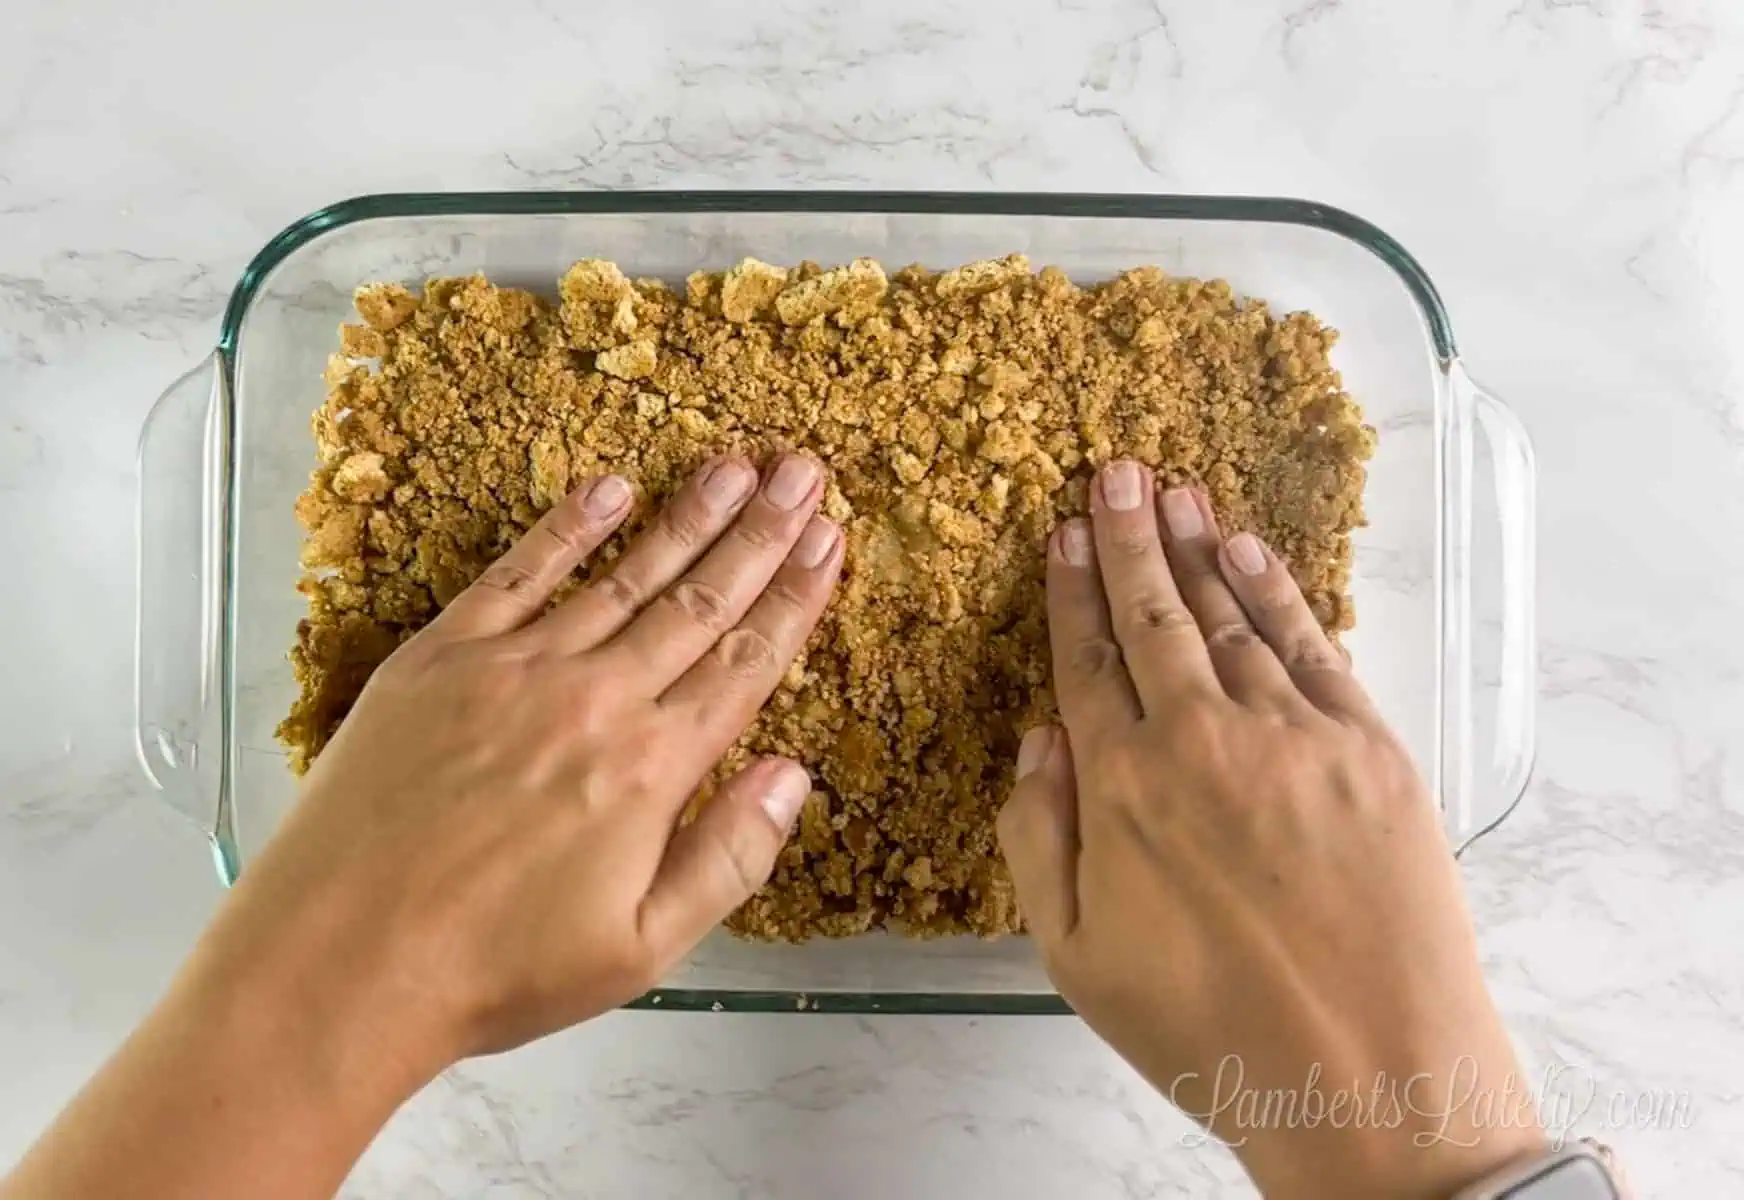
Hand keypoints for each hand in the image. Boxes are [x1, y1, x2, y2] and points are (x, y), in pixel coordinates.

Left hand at [210, 451, 842, 1063]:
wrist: (340, 961)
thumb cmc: (496, 969)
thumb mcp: (641, 949)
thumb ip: (729, 857)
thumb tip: (794, 775)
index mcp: (653, 768)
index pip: (746, 662)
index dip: (795, 597)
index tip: (830, 540)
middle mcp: (595, 698)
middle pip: (699, 602)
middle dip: (761, 532)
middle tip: (804, 471)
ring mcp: (514, 668)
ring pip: (623, 575)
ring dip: (686, 517)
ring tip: (736, 465)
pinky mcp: (441, 657)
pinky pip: (518, 573)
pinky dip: (567, 527)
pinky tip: (610, 488)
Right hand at [999, 462, 1545, 1198]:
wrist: (1365, 1076)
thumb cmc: (1205, 1030)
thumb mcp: (1074, 957)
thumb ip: (1038, 837)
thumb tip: (1038, 737)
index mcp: (1121, 787)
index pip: (1085, 661)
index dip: (1070, 592)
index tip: (1061, 533)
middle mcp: (1202, 738)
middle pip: (1155, 617)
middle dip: (1129, 540)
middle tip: (1116, 472)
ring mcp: (1294, 736)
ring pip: (1233, 617)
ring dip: (1200, 551)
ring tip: (1177, 495)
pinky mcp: (1370, 749)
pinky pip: (1312, 647)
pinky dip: (1279, 593)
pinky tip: (1254, 555)